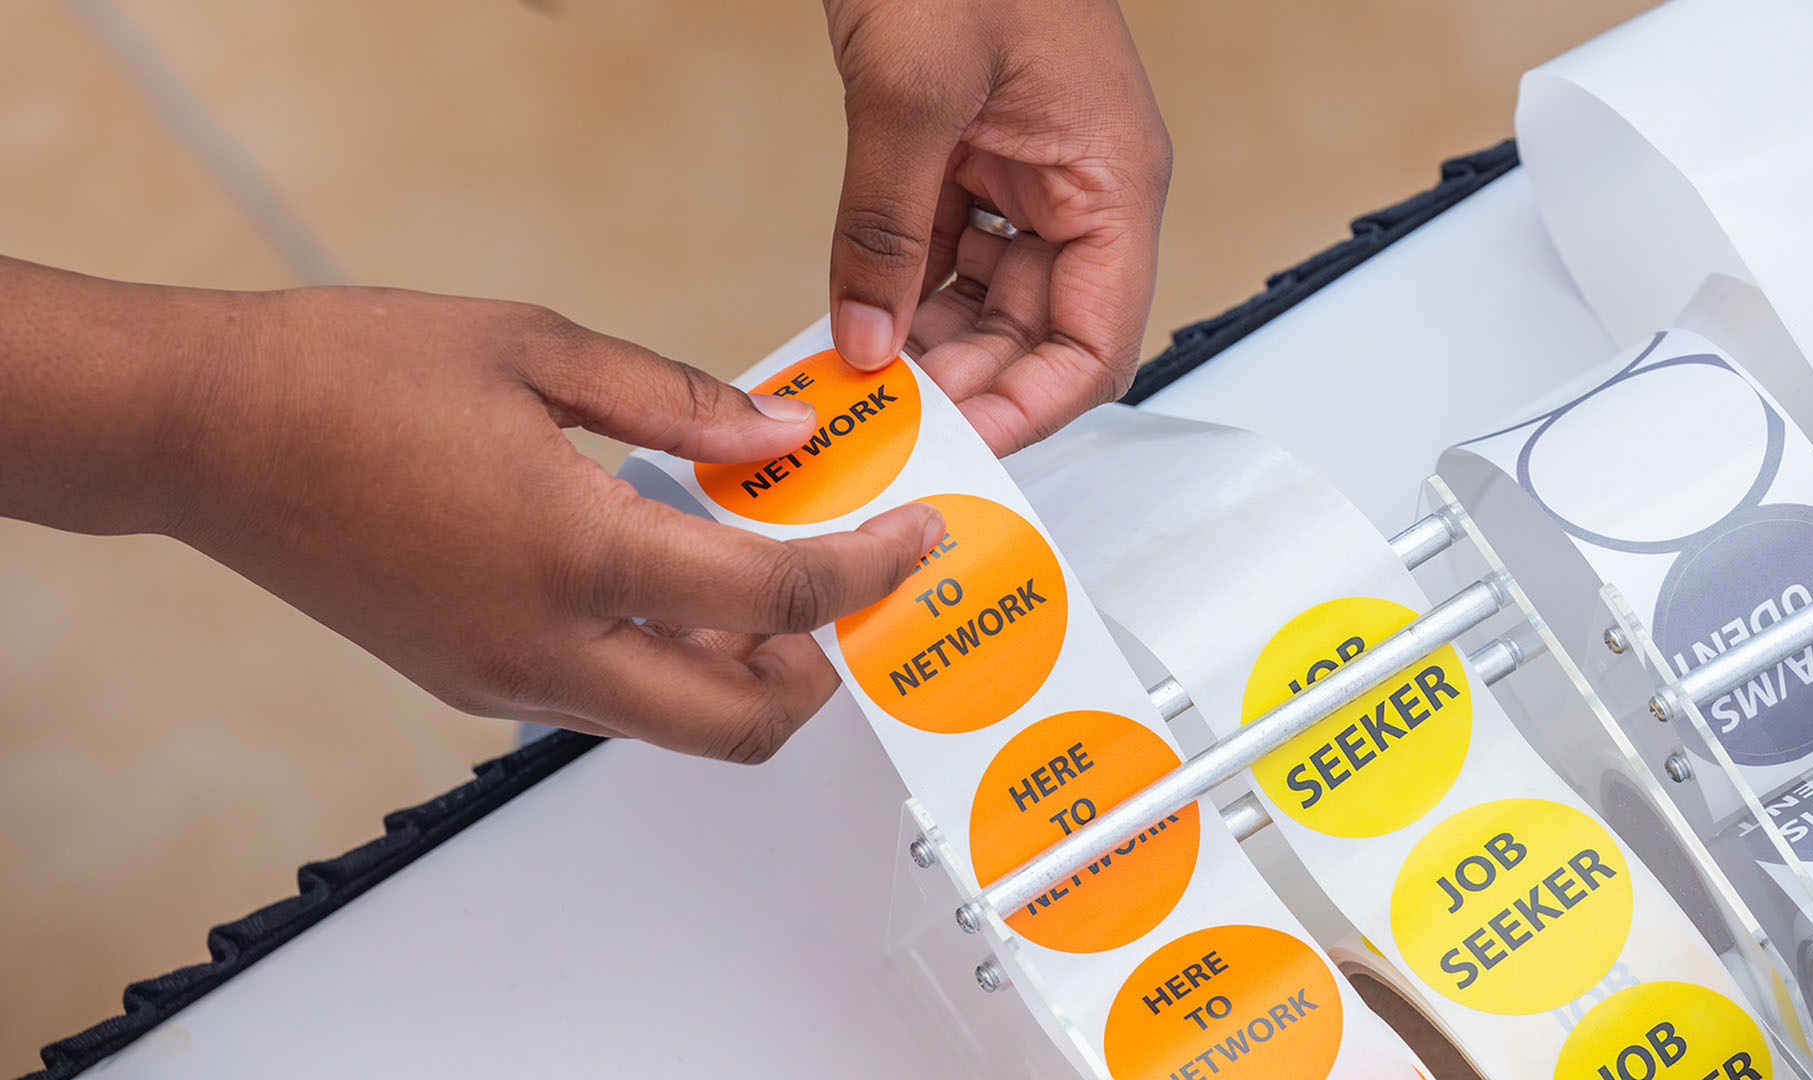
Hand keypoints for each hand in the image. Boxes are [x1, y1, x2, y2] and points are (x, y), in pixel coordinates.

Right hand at [0, 260, 940, 761]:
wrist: (206, 432)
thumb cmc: (347, 376)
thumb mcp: (537, 351)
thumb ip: (678, 405)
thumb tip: (776, 442)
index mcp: (579, 556)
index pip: (775, 600)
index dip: (865, 573)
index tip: (912, 543)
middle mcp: (547, 648)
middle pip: (741, 723)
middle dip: (820, 670)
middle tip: (849, 589)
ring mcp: (504, 681)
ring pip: (672, 723)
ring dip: (742, 670)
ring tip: (763, 570)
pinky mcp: (469, 682)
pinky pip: (606, 699)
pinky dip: (667, 659)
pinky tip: (668, 574)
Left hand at [824, 0, 1171, 454]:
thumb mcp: (914, 88)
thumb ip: (888, 227)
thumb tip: (870, 339)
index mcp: (1112, 181)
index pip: (1098, 344)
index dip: (1035, 410)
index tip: (959, 446)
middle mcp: (1081, 191)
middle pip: (1040, 337)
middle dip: (968, 387)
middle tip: (889, 428)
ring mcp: (1026, 178)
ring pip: (990, 305)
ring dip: (928, 349)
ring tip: (862, 387)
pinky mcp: (972, 161)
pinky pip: (946, 256)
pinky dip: (902, 294)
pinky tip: (854, 326)